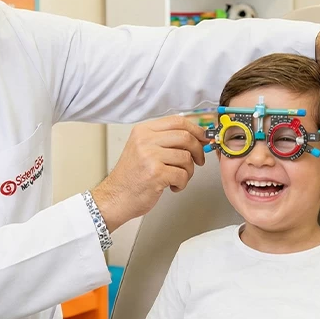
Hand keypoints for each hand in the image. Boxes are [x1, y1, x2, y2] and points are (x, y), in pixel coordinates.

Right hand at [91, 116, 207, 232]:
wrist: (115, 197)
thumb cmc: (131, 176)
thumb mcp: (142, 148)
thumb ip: (164, 139)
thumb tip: (196, 136)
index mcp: (143, 131)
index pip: (177, 121)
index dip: (196, 129)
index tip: (204, 138)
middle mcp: (145, 140)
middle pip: (185, 137)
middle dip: (198, 150)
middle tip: (198, 161)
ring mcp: (150, 156)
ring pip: (186, 157)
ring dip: (188, 171)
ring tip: (178, 178)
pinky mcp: (156, 173)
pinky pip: (183, 175)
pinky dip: (182, 183)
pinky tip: (172, 186)